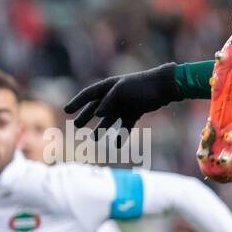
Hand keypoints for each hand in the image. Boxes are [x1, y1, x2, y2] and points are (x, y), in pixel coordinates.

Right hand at [64, 63, 181, 146]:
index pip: (88, 94)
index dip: (77, 102)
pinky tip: (117, 145)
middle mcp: (114, 95)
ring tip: (93, 139)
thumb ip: (108, 101)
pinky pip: (125, 125)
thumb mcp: (122, 90)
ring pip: (109, 119)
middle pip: (96, 107)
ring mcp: (125, 104)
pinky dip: (121, 135)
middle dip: (86, 116)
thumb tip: (98, 114)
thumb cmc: (142, 86)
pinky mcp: (136, 112)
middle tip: (77, 126)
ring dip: (101, 128)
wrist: (164, 87)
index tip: (67, 110)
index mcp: (109, 86)